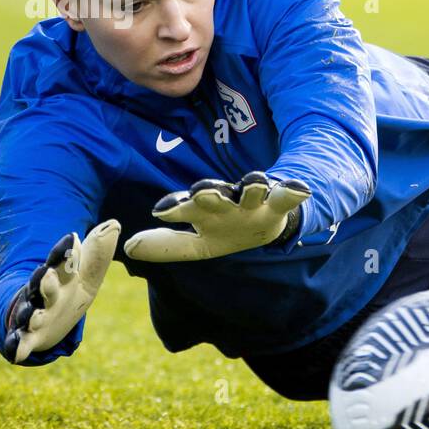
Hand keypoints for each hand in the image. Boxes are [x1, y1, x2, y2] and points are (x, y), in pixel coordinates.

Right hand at [4, 219, 120, 363]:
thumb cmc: (68, 291)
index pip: (62, 261)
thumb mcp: (86, 274)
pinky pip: (21, 342)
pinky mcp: (28, 337)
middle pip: (43, 286)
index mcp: (59, 276)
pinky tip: (17, 353)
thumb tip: (115, 224)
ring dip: (29, 314)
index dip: (66, 251)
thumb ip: (98, 252)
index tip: (73, 239)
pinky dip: (18, 347)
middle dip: (44, 281)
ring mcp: (33, 315)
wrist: (48, 318)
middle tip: (46, 273)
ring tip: (32, 316)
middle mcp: (43, 294)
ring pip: (29, 313)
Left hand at [123, 171, 310, 262]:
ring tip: (256, 181)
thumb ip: (167, 246)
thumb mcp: (198, 243)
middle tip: (202, 190)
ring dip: (253, 184)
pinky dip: (293, 190)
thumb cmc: (226, 230)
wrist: (266, 225)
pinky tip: (299, 189)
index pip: (185, 207)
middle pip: (216, 194)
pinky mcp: (278, 203)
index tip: (160, 210)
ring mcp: (254, 200)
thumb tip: (129, 248)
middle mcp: (228, 201)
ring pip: (252, 189)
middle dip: (209, 191)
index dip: (174, 207)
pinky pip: (286, 195)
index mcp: (204, 211)